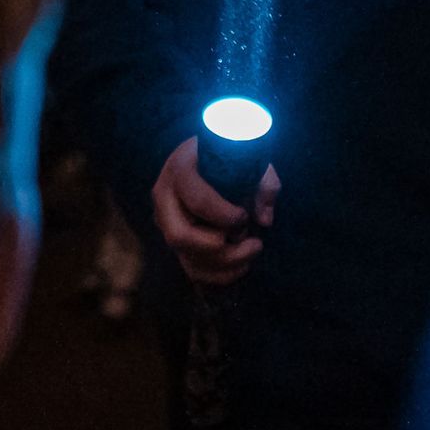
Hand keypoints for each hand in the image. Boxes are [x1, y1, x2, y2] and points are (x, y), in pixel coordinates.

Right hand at [152, 136, 280, 285]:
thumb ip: (263, 183)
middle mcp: (165, 198)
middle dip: (220, 249)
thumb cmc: (229, 154)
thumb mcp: (250, 157)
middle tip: (254, 242)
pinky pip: (191, 269)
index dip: (224, 215)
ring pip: (187, 258)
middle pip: (180, 236)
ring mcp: (166, 222)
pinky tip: (242, 267)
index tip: (245, 215)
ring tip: (254, 252)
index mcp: (180, 170)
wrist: (207, 156)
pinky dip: (218, 276)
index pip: (196, 200)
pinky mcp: (175, 240)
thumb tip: (264, 220)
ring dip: (225, 265)